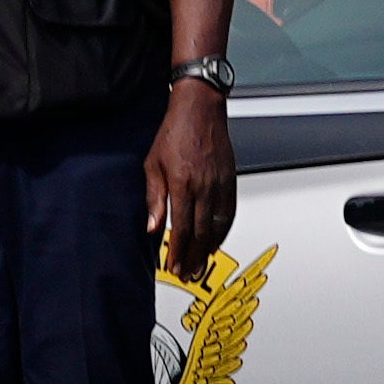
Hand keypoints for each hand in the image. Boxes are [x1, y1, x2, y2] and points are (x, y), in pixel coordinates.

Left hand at [147, 79, 235, 278]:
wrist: (200, 109)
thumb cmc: (175, 132)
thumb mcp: (153, 164)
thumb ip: (154, 198)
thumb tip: (153, 226)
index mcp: (183, 184)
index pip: (180, 228)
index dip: (177, 251)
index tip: (173, 265)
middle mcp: (204, 187)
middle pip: (200, 233)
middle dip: (193, 257)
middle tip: (188, 274)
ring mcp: (220, 184)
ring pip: (217, 226)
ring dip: (208, 250)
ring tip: (201, 265)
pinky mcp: (230, 180)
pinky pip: (229, 212)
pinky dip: (223, 231)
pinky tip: (216, 241)